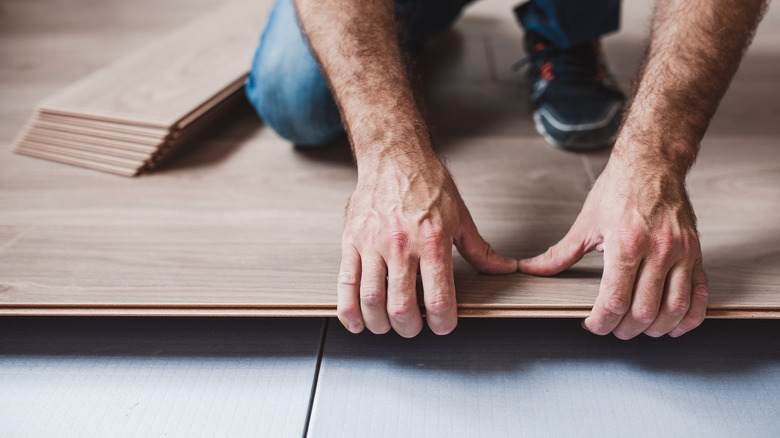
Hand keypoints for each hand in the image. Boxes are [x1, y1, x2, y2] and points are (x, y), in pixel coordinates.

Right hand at [337, 154, 517, 336]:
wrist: (394, 157)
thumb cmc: (426, 183)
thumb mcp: (460, 216)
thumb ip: (479, 250)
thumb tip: (504, 269)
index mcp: (432, 240)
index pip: (438, 298)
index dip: (442, 323)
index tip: (443, 325)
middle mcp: (400, 244)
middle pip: (401, 307)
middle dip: (410, 328)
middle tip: (414, 327)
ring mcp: (372, 243)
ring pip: (371, 300)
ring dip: (380, 324)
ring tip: (388, 325)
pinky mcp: (351, 241)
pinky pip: (345, 283)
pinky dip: (349, 310)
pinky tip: (357, 321)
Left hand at [519, 157, 708, 338]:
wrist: (652, 164)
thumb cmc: (619, 190)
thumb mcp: (585, 223)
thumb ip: (559, 253)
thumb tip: (531, 268)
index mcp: (626, 243)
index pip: (615, 301)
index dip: (601, 322)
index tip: (592, 325)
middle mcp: (658, 249)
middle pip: (643, 311)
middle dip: (624, 329)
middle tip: (612, 328)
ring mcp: (682, 252)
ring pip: (674, 309)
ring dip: (655, 329)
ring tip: (638, 329)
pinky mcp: (697, 253)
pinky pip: (700, 295)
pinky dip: (688, 318)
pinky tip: (672, 324)